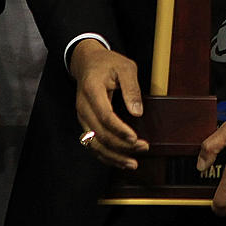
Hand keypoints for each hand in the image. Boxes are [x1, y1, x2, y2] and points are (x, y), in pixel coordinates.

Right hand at [69, 39, 147, 169]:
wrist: (87, 62)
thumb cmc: (108, 63)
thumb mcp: (125, 67)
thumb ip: (132, 88)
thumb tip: (137, 113)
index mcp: (92, 91)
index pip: (105, 116)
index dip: (119, 130)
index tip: (135, 138)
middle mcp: (83, 107)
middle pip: (99, 134)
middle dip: (121, 145)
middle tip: (144, 147)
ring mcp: (82, 117)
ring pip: (94, 144)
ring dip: (113, 156)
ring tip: (133, 163)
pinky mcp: (85, 123)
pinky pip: (92, 144)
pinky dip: (105, 155)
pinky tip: (120, 161)